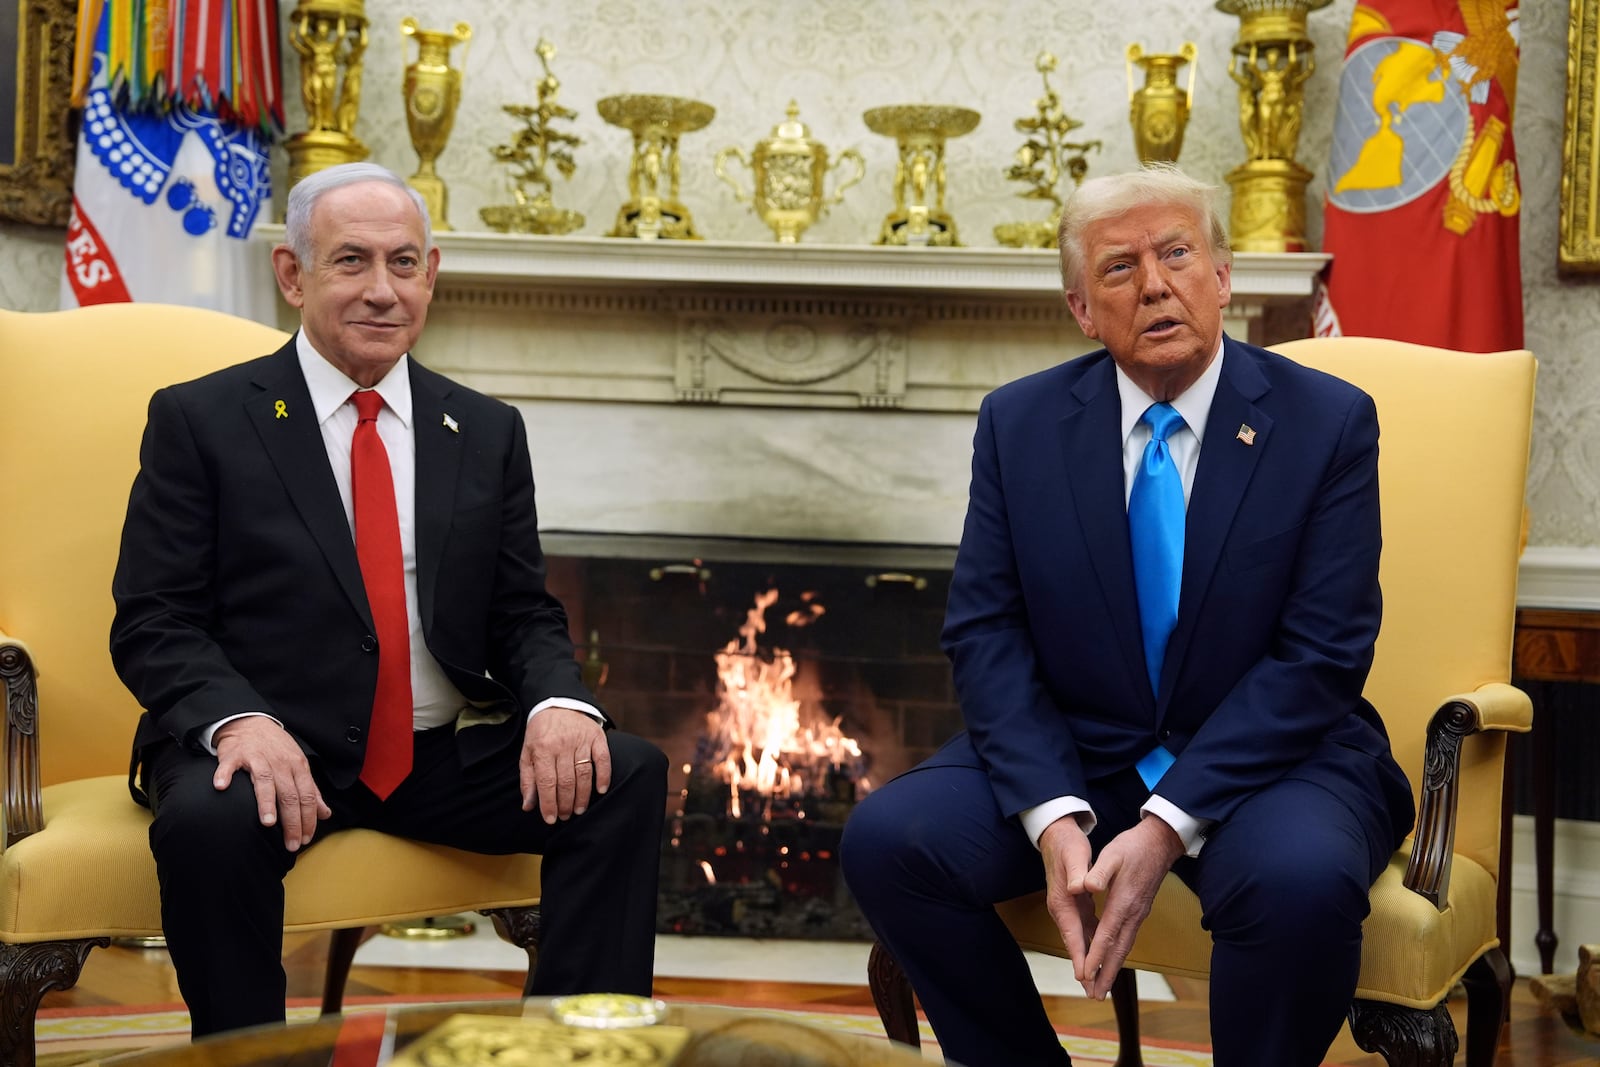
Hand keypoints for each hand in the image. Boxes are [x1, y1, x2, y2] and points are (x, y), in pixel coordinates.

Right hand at [213, 716, 330, 851]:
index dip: (308, 819)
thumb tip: (324, 814)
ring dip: (266, 802)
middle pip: (289, 794)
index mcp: (298, 767)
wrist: (251, 722)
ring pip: (265, 781)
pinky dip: (225, 775)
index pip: (307, 797)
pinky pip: (229, 765)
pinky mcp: (235, 754)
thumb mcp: (298, 766)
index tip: (304, 839)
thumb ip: (311, 791)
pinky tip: (221, 787)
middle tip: (290, 843)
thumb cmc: (276, 749)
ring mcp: (257, 757)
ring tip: (268, 822)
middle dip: (292, 821)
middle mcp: (280, 763)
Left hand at [520, 706, 608, 823]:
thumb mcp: (527, 753)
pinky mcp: (596, 737)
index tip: (550, 819)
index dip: (549, 803)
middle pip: (566, 781)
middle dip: (565, 803)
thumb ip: (528, 779)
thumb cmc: (541, 733)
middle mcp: (562, 744)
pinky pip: (603, 759)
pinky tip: (601, 790)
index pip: (546, 782)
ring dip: (582, 796)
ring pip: (583, 774)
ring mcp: (581, 740)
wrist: (558, 703)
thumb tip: (528, 806)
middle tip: (566, 816)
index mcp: (542, 749)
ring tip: (579, 810)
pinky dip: (603, 775)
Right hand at [1039, 816, 1098, 986]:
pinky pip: (1086, 929)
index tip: (1084, 976)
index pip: (1072, 933)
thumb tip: (1078, 888)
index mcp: (1062, 901)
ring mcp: (1068, 908)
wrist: (1056, 835)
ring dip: (1089, 960)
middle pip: (1075, 944)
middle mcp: (1063, 909)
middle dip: (1084, 968)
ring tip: (1098, 982)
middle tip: (1094, 992)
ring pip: (1080, 940)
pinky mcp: (1075, 904)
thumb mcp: (1074, 855)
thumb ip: (1076, 872)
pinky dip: (1093, 944)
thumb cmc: (1067, 844)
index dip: (1079, 955)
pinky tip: (1102, 954)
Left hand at [1075, 815, 1184, 998]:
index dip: (1096, 955)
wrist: (1160, 842)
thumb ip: (1098, 871)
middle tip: (1095, 996)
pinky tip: (1113, 960)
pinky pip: (1128, 938)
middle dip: (1106, 974)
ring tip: (1103, 987)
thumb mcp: (1112, 853)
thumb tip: (1085, 886)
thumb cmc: (1133, 846)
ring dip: (1113, 968)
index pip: (1107, 934)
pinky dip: (1119, 954)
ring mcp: (1139, 914)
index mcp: (1123, 901)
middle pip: (1119, 949)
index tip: (1086, 974)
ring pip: (1125, 947)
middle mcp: (1133, 913)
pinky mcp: (1140, 911)